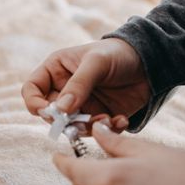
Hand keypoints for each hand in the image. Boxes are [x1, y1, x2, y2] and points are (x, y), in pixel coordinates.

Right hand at [22, 38, 150, 131]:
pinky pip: (95, 131)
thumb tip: (59, 110)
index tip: (49, 113)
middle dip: (64, 121)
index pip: (32, 90)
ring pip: (71, 126)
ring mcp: (81, 104)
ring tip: (107, 119)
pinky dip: (107, 130)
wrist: (151, 61)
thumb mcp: (96, 63)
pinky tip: (120, 120)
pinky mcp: (99, 116)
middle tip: (81, 122)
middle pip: (50, 113)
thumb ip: (78, 85)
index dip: (34, 103)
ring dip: (88, 127)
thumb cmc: (118, 53)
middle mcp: (64, 89)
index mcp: (55, 70)